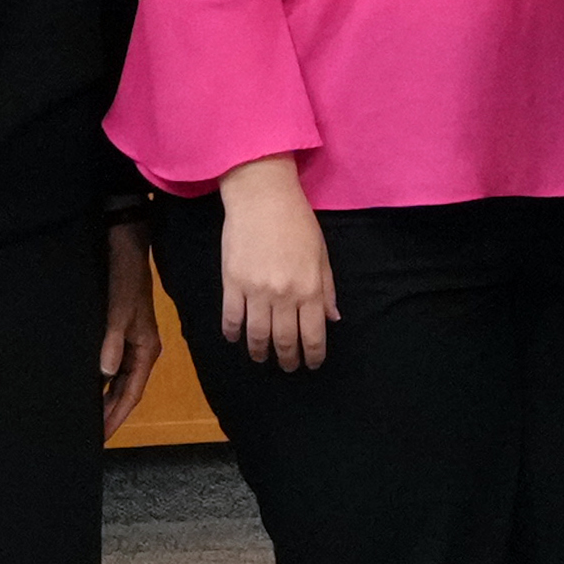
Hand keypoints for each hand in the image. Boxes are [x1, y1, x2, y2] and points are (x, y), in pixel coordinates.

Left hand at [96, 223, 160, 435]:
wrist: (126, 250)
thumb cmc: (125, 281)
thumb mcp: (118, 312)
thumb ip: (111, 343)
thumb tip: (105, 374)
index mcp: (147, 349)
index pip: (132, 392)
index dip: (117, 415)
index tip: (103, 435)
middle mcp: (143, 350)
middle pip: (127, 391)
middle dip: (112, 412)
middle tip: (94, 434)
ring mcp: (133, 342)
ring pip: (121, 381)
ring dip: (108, 399)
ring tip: (92, 419)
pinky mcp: (123, 333)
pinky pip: (115, 367)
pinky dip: (105, 382)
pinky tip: (93, 389)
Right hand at [215, 155, 338, 369]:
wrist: (262, 197)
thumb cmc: (297, 222)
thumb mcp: (321, 253)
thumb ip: (326, 288)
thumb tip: (332, 319)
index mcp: (310, 288)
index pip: (312, 335)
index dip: (313, 355)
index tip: (312, 364)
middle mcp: (284, 295)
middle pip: (284, 340)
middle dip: (288, 359)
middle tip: (288, 367)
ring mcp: (256, 290)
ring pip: (257, 335)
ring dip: (259, 352)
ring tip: (261, 358)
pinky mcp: (232, 282)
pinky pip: (231, 318)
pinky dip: (233, 333)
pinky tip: (236, 339)